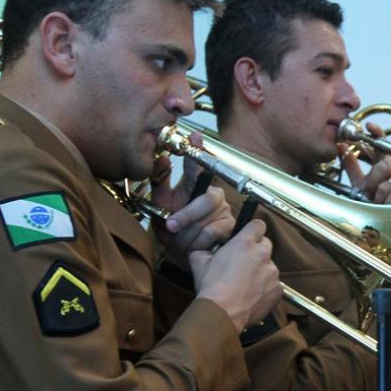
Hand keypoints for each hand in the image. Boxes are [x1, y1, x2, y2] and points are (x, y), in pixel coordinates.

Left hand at [150, 132, 234, 266]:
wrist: (182, 255)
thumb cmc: (172, 230)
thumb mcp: (160, 206)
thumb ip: (160, 184)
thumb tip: (161, 158)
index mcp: (194, 186)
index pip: (196, 165)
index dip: (196, 150)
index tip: (195, 135)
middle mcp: (213, 195)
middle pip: (205, 200)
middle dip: (186, 216)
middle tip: (171, 226)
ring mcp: (224, 211)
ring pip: (207, 220)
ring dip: (188, 235)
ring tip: (180, 242)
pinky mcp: (230, 228)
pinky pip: (213, 233)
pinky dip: (198, 243)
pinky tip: (194, 247)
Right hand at [190, 219, 280, 331]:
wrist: (222, 313)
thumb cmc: (211, 287)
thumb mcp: (199, 262)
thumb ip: (205, 251)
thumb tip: (205, 252)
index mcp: (244, 243)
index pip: (258, 225)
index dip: (253, 230)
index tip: (249, 236)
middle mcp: (262, 254)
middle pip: (266, 244)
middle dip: (257, 250)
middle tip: (244, 262)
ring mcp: (272, 272)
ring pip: (270, 266)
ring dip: (261, 271)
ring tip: (246, 284)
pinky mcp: (278, 289)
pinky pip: (274, 285)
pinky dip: (266, 289)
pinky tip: (253, 296)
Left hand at [341, 123, 390, 203]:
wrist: (390, 216)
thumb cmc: (377, 198)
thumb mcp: (361, 182)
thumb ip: (352, 165)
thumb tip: (340, 146)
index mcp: (385, 160)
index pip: (382, 143)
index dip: (377, 133)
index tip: (369, 126)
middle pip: (384, 165)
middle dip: (373, 181)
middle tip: (369, 192)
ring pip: (387, 182)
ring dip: (379, 196)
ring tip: (378, 202)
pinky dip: (388, 201)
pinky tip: (387, 205)